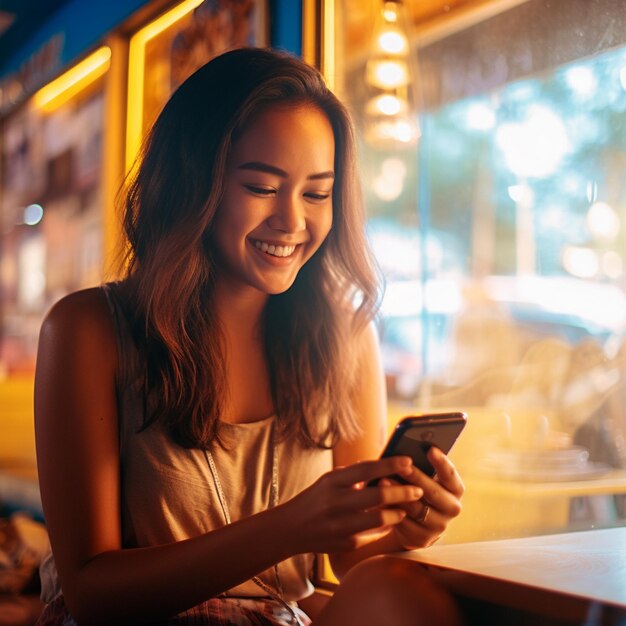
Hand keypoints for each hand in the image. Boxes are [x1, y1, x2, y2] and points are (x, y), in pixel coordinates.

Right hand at [281, 456, 424, 553]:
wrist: (290, 529)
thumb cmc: (314, 499)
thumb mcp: (328, 481)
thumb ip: (352, 474)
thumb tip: (382, 467)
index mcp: (332, 481)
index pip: (366, 469)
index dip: (390, 464)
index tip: (408, 461)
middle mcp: (336, 501)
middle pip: (379, 495)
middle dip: (403, 492)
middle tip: (418, 490)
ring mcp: (340, 524)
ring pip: (380, 519)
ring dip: (397, 513)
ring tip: (405, 509)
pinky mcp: (344, 543)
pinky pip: (372, 535)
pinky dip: (384, 528)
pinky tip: (391, 524)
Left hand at [385, 447, 463, 549]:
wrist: (416, 522)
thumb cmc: (418, 489)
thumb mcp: (424, 478)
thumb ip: (421, 466)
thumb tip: (405, 453)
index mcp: (455, 490)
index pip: (450, 475)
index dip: (441, 462)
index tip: (430, 449)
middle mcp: (452, 508)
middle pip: (433, 492)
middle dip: (415, 477)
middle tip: (400, 466)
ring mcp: (439, 526)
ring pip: (417, 508)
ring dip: (399, 495)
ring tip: (382, 481)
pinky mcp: (423, 539)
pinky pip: (406, 524)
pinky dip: (392, 512)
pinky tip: (380, 502)